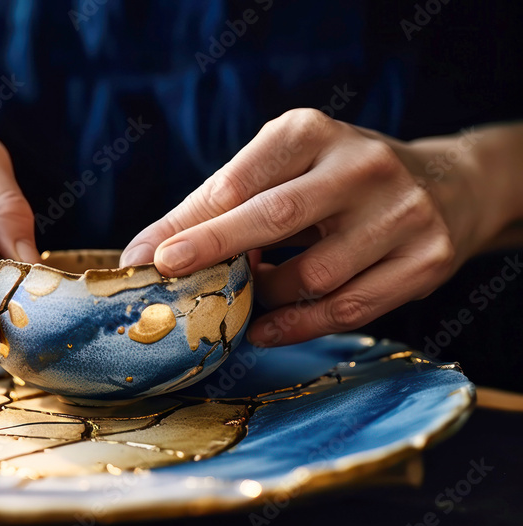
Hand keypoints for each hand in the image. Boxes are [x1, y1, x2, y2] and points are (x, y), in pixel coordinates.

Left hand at [120, 109, 515, 345]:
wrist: (447, 185)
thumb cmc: (335, 180)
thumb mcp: (281, 170)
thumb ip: (215, 204)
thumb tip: (141, 251)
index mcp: (313, 132)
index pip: (241, 180)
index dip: (192, 222)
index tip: (150, 256)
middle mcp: (362, 164)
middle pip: (276, 217)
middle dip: (216, 250)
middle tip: (170, 276)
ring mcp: (403, 212)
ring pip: (313, 276)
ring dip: (264, 297)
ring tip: (243, 300)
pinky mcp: (427, 258)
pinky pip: (349, 308)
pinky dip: (297, 325)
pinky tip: (265, 329)